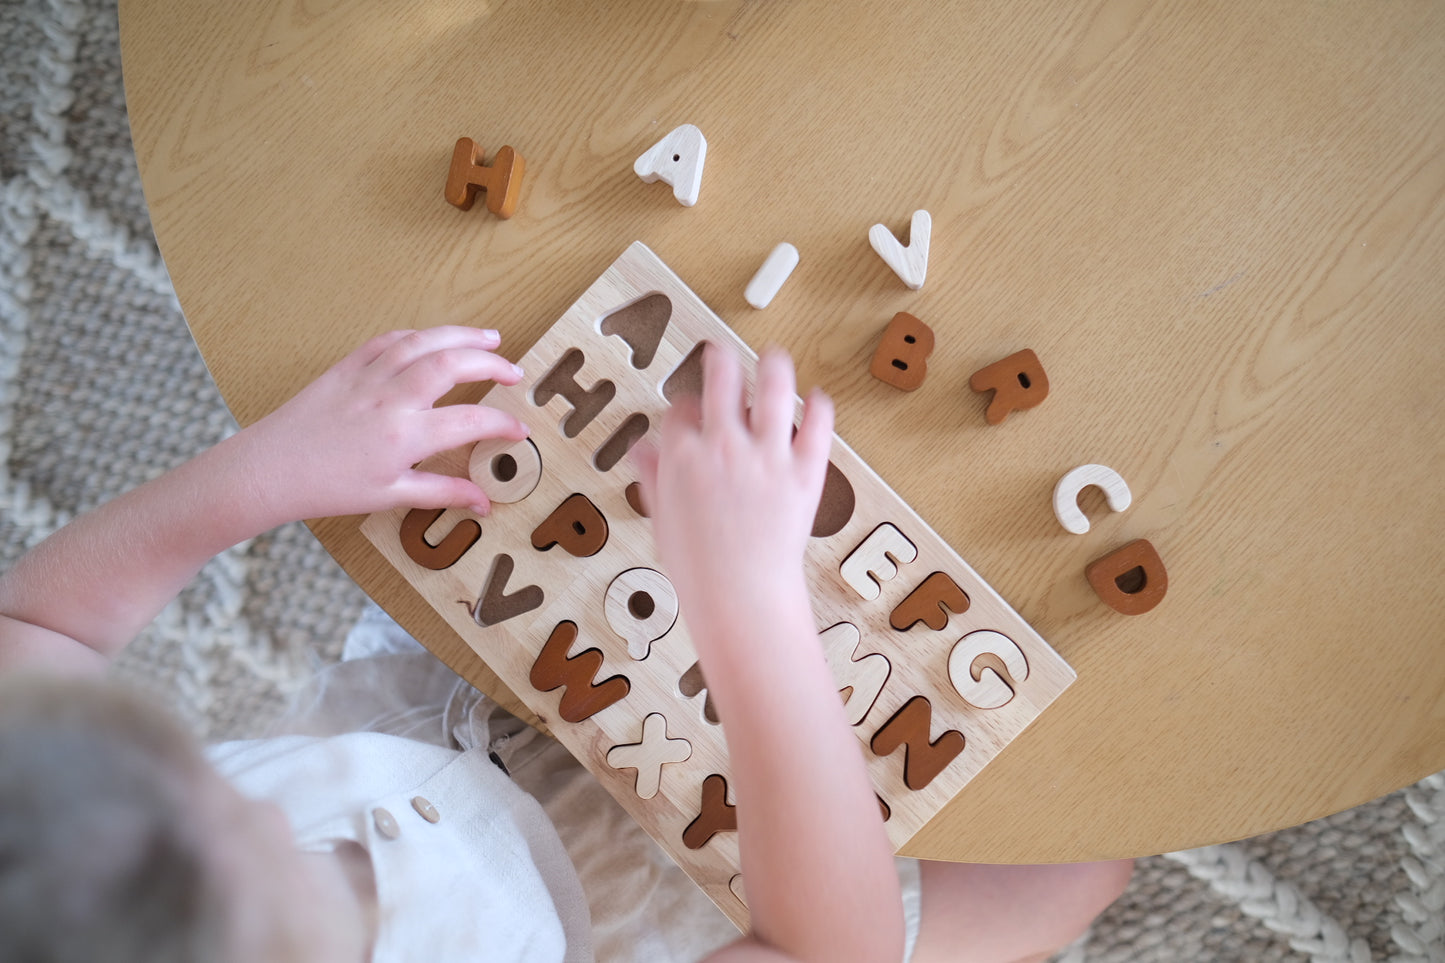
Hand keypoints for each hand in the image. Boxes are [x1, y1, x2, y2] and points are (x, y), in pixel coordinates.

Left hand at [239, 326, 527, 522]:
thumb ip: (442, 492)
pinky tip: (435, 338)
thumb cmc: (328, 487)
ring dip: (462, 335)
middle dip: (491, 363)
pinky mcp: (348, 366)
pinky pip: (390, 340)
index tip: (519, 429)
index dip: (502, 423)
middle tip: (514, 371)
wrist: (271, 469)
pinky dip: (420, 335)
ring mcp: (368, 377)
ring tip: (490, 337)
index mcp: (404, 436)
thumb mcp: (390, 495)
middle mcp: (391, 399)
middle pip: (453, 364)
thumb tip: (483, 502)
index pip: (471, 420)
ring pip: (424, 342)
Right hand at [634, 344, 833, 635]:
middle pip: (721, 378)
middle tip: (721, 353)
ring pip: (773, 387)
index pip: (682, 408)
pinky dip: (819, 407)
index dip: (686, 405)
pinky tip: (817, 398)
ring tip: (774, 358)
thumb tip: (641, 450)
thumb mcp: (663, 519)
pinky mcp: (804, 470)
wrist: (740, 596)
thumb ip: (653, 477)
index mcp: (683, 455)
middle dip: (718, 359)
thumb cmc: (699, 568)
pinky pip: (817, 425)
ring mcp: (767, 454)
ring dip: (773, 365)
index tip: (692, 409)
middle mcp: (724, 445)